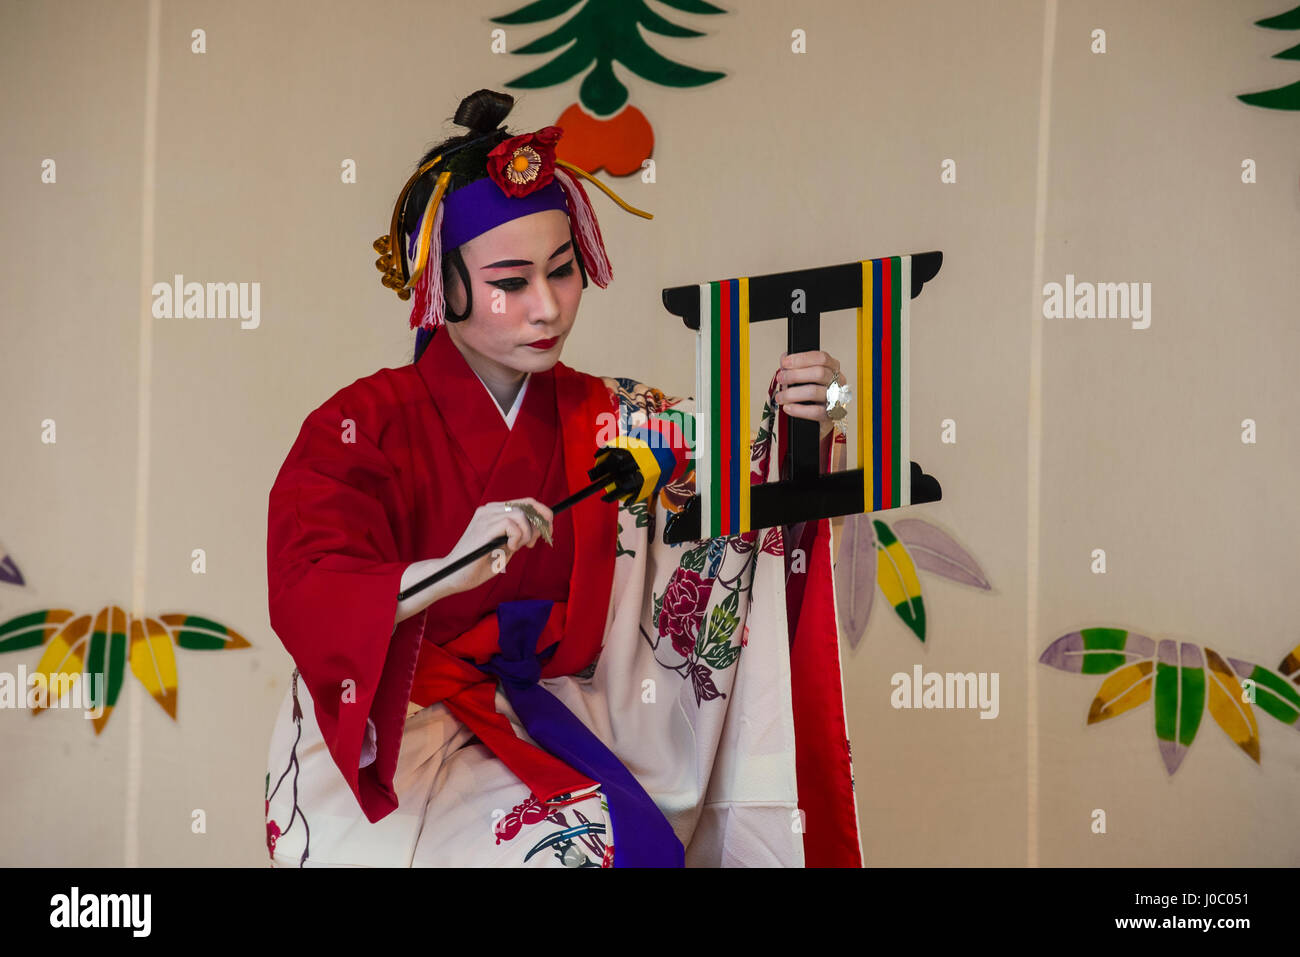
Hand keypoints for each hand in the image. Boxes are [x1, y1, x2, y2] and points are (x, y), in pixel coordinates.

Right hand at [434, 497, 553, 596]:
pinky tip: (509, 547)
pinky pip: (511, 523)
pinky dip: (517, 536)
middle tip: (533, 544)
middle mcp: (489, 510)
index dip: (542, 513)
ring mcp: (485, 517)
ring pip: (520, 513)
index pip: (525, 502)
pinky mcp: (483, 528)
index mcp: (493, 513)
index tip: (548, 530)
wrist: (453, 575)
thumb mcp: (504, 548)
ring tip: (516, 547)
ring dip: (526, 532)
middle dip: (539, 524)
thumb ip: (518, 536)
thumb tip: (538, 529)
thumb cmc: (477, 565)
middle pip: (527, 504)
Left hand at [773, 350, 842, 441]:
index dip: (801, 359)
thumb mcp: (804, 376)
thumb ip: (795, 367)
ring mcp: (837, 398)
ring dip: (792, 394)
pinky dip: (798, 410)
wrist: (818, 418)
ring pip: (814, 392)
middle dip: (795, 375)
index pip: (821, 358)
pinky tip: (787, 408)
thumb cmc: (811, 393)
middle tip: (781, 379)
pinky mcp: (832, 415)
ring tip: (780, 397)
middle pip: (819, 373)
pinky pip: (815, 411)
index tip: (784, 363)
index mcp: (833, 367)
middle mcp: (838, 381)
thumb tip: (784, 358)